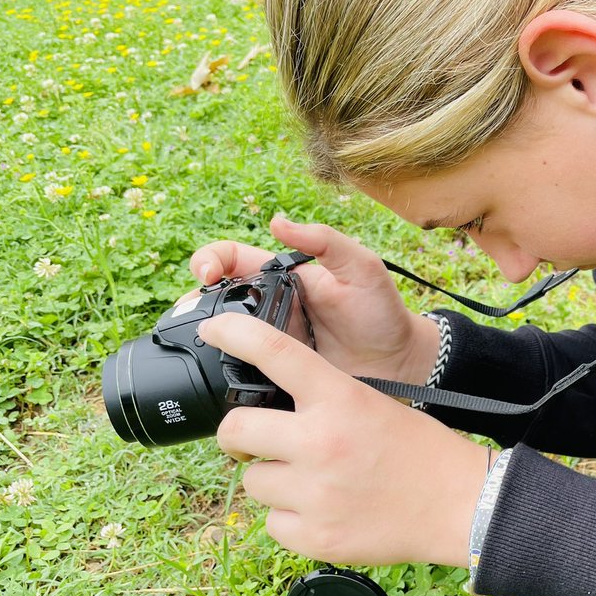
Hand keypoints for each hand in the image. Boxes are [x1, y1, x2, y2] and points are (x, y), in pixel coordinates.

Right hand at [186, 216, 439, 384]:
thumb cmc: (382, 311)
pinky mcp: (276, 375)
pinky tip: (218, 373)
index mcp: (284, 277)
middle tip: (194, 313)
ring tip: (199, 340)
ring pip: (223, 336)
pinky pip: (241, 371)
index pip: (233, 259)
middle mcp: (271, 308)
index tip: (208, 273)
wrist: (401, 364)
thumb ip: (326, 241)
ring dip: (204, 335)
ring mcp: (271, 344)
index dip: (211, 260)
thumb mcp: (362, 268)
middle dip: (195, 301)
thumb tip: (277, 221)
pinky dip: (225, 370)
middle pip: (217, 299)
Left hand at [197, 311, 488, 566]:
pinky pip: (272, 523)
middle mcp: (322, 442)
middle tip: (253, 440)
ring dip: (273, 480)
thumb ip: (321, 399)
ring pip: (253, 482)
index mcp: (340, 399)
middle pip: (236, 430)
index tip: (214, 329)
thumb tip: (265, 406)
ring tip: (313, 482)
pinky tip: (324, 510)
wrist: (459, 505)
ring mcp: (316, 493)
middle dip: (238, 435)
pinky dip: (291, 518)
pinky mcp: (314, 536)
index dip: (235, 333)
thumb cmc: (419, 451)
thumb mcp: (372, 404)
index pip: (276, 352)